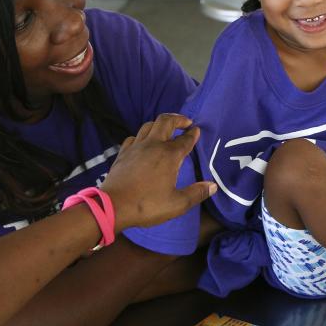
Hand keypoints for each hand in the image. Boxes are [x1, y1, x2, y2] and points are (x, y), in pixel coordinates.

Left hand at [101, 113, 215, 229]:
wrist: (113, 206)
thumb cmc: (147, 205)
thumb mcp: (177, 204)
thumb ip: (196, 193)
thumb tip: (212, 185)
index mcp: (169, 155)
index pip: (185, 139)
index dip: (193, 134)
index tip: (197, 130)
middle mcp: (153, 145)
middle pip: (165, 122)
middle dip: (177, 119)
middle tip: (185, 122)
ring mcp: (136, 147)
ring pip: (148, 126)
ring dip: (160, 124)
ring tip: (166, 130)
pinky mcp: (123, 153)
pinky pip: (134, 137)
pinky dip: (142, 136)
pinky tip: (144, 143)